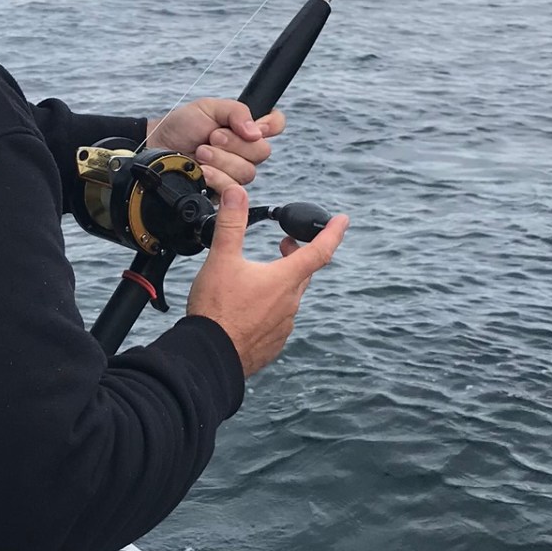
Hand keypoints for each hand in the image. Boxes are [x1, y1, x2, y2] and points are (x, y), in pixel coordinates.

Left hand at [147, 99, 286, 192]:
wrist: (158, 147)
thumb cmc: (182, 126)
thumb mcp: (209, 107)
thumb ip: (236, 112)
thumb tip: (257, 132)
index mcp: (246, 127)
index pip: (276, 124)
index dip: (271, 125)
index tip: (253, 127)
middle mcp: (245, 150)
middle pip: (262, 151)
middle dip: (234, 144)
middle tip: (212, 137)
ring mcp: (235, 172)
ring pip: (247, 172)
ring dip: (222, 160)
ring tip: (201, 153)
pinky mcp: (224, 190)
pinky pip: (233, 189)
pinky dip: (217, 178)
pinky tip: (203, 172)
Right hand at [187, 186, 348, 377]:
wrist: (208, 357)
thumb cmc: (216, 308)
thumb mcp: (222, 259)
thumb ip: (231, 224)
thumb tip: (236, 192)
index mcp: (285, 279)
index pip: (320, 250)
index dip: (333, 232)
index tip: (343, 220)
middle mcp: (290, 303)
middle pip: (304, 273)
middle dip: (298, 255)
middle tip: (285, 244)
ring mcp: (283, 326)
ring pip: (289, 298)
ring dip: (281, 283)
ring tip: (260, 277)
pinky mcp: (273, 344)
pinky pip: (278, 321)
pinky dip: (269, 308)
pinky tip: (251, 309)